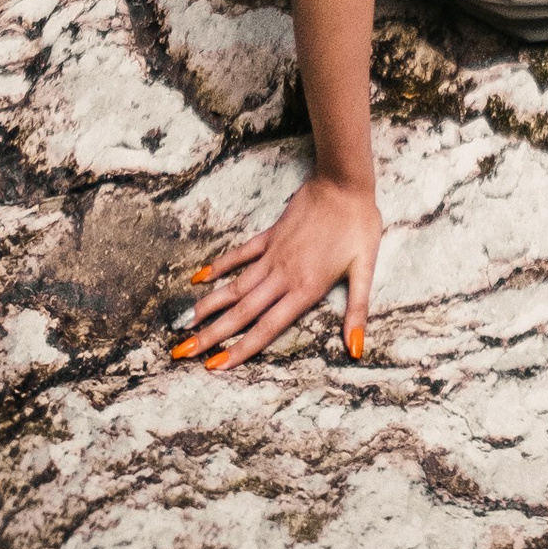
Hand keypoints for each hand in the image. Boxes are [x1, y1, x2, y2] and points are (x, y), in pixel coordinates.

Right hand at [171, 171, 382, 371]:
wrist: (344, 181)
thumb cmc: (359, 225)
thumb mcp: (365, 270)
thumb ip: (357, 311)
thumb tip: (356, 348)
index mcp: (304, 289)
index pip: (266, 328)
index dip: (240, 349)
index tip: (215, 366)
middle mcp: (282, 275)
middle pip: (241, 312)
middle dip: (212, 335)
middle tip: (182, 352)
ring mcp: (272, 254)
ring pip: (235, 286)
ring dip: (209, 306)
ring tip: (185, 325)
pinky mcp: (269, 235)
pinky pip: (240, 254)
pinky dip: (220, 266)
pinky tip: (200, 278)